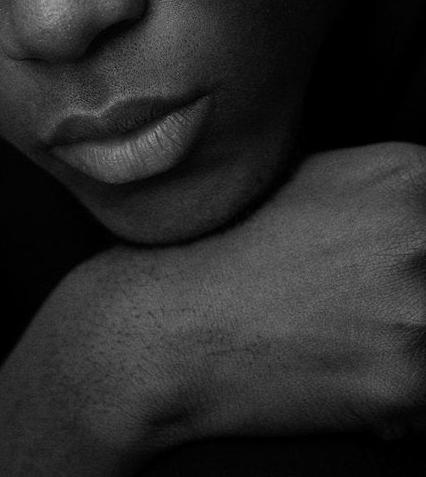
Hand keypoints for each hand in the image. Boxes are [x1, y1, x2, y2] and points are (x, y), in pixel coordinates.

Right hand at [0, 143, 425, 475]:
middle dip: (419, 297)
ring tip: (358, 337)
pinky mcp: (409, 378)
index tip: (409, 269)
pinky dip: (403, 398)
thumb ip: (392, 191)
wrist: (173, 320)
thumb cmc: (233, 246)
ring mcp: (420, 307)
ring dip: (414, 346)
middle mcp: (422, 232)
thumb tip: (422, 216)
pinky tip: (349, 372)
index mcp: (407, 175)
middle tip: (370, 305)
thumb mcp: (315, 181)